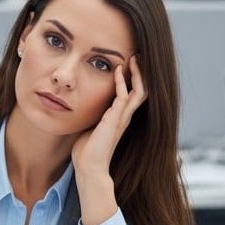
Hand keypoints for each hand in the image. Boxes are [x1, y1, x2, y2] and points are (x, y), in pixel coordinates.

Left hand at [71, 55, 147, 182]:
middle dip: (141, 73)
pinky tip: (117, 71)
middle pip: (142, 90)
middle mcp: (125, 117)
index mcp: (120, 118)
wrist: (89, 168)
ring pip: (138, 91)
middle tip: (137, 57)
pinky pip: (122, 96)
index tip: (129, 64)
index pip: (133, 95)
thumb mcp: (90, 128)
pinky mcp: (115, 119)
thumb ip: (92, 116)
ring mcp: (122, 118)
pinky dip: (121, 82)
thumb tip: (82, 107)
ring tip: (134, 59)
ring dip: (136, 74)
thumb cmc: (87, 152)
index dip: (134, 79)